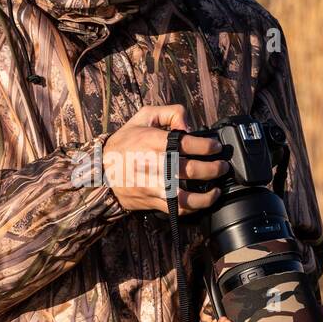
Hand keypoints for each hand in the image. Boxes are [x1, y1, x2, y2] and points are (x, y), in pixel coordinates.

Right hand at [102, 103, 227, 214]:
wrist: (100, 170)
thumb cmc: (124, 142)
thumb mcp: (143, 117)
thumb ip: (170, 113)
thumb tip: (189, 125)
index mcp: (154, 141)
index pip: (189, 143)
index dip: (208, 145)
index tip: (216, 147)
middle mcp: (155, 165)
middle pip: (192, 169)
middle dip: (214, 168)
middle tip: (222, 166)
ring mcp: (153, 186)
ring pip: (186, 195)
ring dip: (207, 195)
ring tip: (216, 190)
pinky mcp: (152, 201)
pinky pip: (176, 208)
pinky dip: (193, 207)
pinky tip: (202, 201)